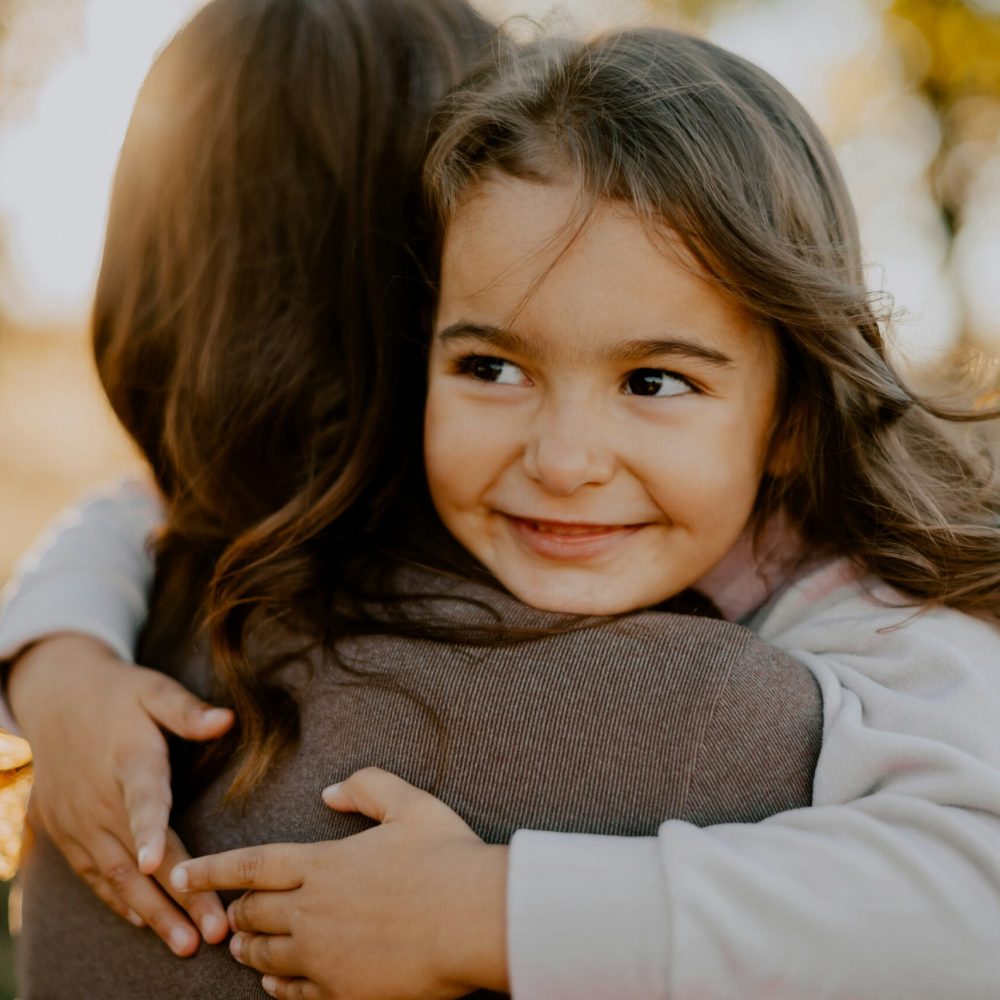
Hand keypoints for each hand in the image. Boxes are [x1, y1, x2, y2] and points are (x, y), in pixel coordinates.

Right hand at [8, 634, 234, 953]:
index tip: (155, 864)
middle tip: (210, 932)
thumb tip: (227, 719)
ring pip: (116, 877)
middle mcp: (99, 799)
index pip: (142, 799)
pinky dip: (118, 902)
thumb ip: (188, 709)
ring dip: (151, 913)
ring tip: (185, 943)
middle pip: (138, 855)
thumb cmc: (120, 694)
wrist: (57, 698)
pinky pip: (93, 875)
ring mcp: (78, 821)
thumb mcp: (154, 689)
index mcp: (128, 760)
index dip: (149, 831)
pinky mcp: (65, 833)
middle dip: (176, 896)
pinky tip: (145, 922)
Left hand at [171, 767, 509, 999]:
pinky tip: (274, 985)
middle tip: (228, 912)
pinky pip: (292, 994)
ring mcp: (324, 956)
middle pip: (251, 914)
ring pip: (265, 956)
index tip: (178, 872)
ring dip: (249, 949)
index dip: (210, 869)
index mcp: (322, 862)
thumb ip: (366, 787)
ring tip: (244, 946)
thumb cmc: (446, 856)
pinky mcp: (342, 991)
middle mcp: (312, 910)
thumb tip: (330, 790)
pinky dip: (276, 987)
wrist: (474, 919)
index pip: (250, 866)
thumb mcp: (409, 804)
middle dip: (233, 911)